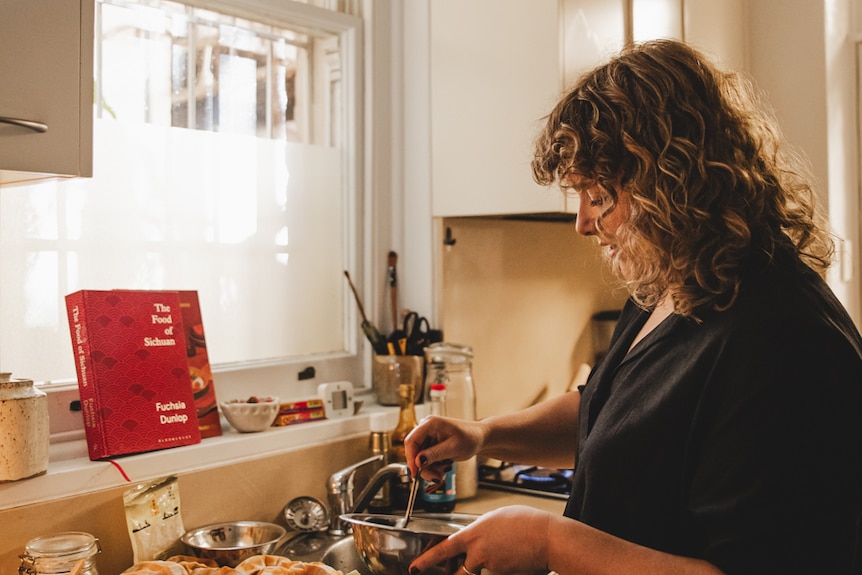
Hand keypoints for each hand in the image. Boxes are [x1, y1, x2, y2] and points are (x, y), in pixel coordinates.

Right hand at [404, 415, 482, 480]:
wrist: (479, 439)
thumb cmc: (470, 438)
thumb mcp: (453, 448)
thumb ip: (434, 454)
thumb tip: (417, 461)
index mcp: (430, 423)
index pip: (411, 441)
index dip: (410, 458)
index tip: (415, 474)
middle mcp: (426, 428)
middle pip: (414, 451)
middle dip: (424, 467)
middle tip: (436, 477)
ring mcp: (427, 437)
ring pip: (419, 458)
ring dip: (430, 468)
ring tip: (445, 468)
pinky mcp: (430, 444)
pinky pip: (425, 459)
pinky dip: (433, 466)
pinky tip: (445, 464)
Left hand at [409, 506, 550, 574]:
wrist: (548, 537)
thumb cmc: (527, 523)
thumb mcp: (497, 518)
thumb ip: (482, 530)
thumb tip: (476, 539)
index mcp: (474, 533)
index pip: (443, 549)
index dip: (426, 560)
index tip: (414, 567)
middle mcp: (478, 551)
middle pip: (456, 570)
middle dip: (451, 573)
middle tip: (442, 572)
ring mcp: (489, 565)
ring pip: (474, 573)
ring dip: (477, 569)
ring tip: (496, 554)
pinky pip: (494, 574)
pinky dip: (499, 568)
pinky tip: (513, 558)